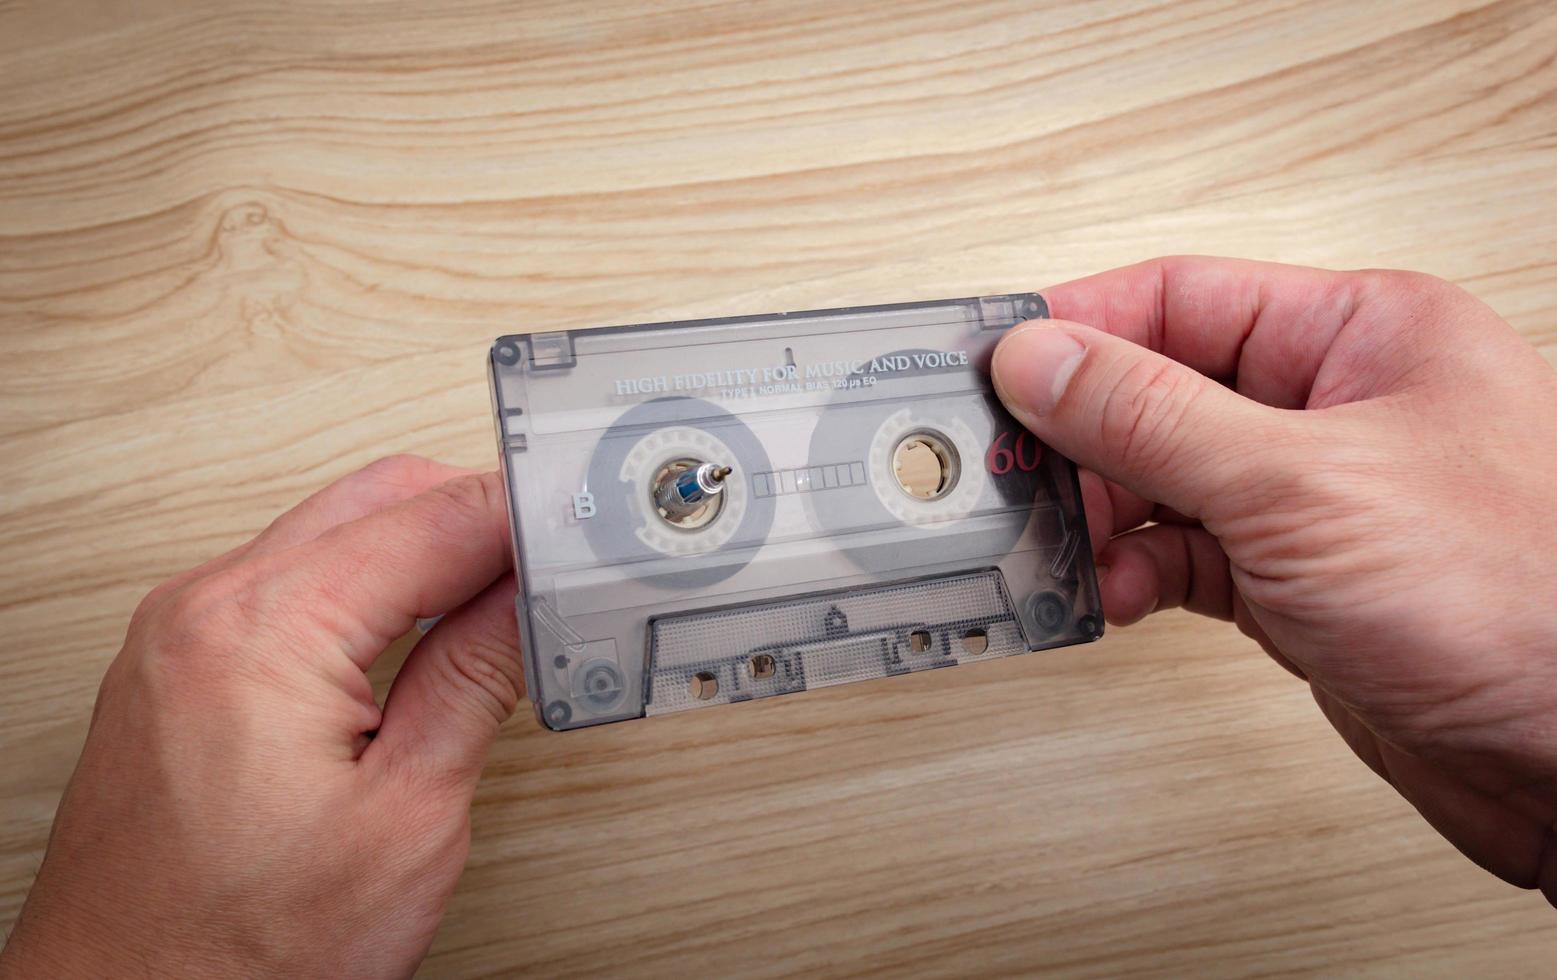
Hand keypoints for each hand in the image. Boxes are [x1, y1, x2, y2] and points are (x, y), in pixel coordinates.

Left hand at [0, 457, 521, 977]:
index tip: (589, 528)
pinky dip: (364, 584)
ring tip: (502, 602)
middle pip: (381, 498)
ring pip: (333, 531)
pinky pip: (286, 580)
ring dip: (424, 549)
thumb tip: (528, 597)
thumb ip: (475, 679)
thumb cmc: (236, 951)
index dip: (526, 516)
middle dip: (479, 519)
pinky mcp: (175, 667)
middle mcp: (204, 609)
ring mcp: (179, 634)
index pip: (432, 518)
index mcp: (263, 629)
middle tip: (559, 566)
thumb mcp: (406, 815)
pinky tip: (416, 627)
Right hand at [992, 257, 1556, 902]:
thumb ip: (1152, 417)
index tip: (992, 366)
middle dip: (1078, 438)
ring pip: (1164, 481)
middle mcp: (1333, 407)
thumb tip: (1040, 359)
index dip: (1075, 328)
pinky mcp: (1299, 582)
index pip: (1179, 299)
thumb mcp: (1300, 484)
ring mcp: (1314, 498)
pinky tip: (1111, 595)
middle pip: (1159, 391)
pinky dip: (1136, 575)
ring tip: (1057, 547)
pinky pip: (1184, 556)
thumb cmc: (1519, 599)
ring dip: (1099, 517)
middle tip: (1009, 476)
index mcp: (1360, 334)